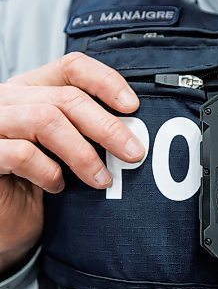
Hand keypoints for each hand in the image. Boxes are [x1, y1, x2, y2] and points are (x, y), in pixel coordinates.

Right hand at [0, 52, 144, 271]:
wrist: (4, 221)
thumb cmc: (33, 183)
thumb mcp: (63, 151)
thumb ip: (85, 132)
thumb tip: (132, 132)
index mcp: (31, 91)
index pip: (71, 68)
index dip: (105, 81)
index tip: (132, 107)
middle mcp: (9, 100)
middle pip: (66, 97)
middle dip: (107, 127)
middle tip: (133, 152)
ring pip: (46, 120)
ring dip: (83, 153)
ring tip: (102, 179)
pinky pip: (22, 153)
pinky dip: (48, 171)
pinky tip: (56, 186)